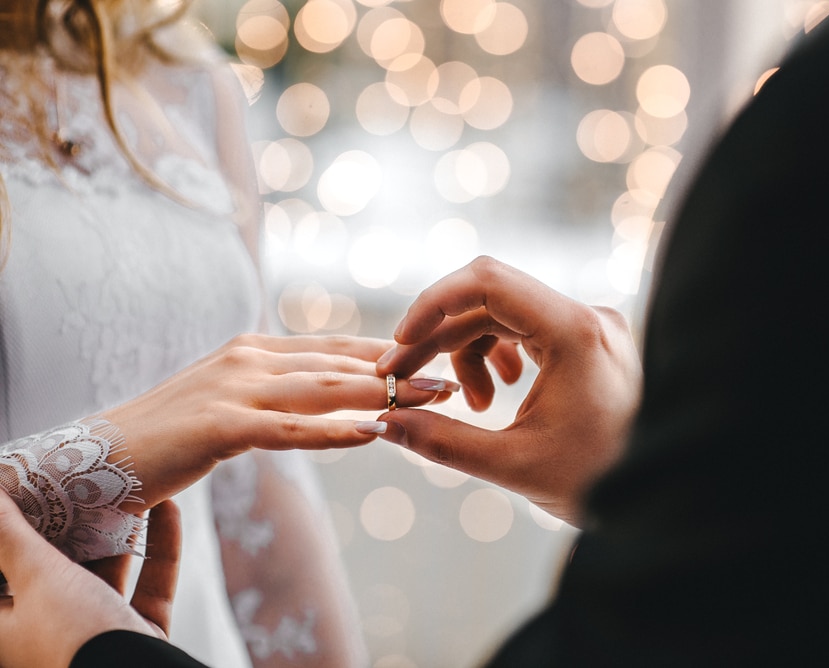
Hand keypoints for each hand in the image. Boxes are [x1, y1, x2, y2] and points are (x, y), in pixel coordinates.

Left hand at [0, 491, 180, 667]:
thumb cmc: (74, 639)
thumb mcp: (38, 578)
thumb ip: (11, 536)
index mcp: (5, 624)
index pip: (1, 569)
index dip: (13, 528)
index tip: (30, 488)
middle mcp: (46, 629)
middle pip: (55, 566)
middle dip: (74, 523)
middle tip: (83, 479)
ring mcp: (95, 632)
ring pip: (105, 574)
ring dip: (120, 533)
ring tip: (129, 489)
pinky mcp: (137, 633)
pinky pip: (147, 584)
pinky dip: (160, 549)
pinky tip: (170, 509)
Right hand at [101, 334, 455, 511]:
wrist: (100, 456)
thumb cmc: (173, 434)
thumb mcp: (233, 401)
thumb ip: (278, 391)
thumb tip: (330, 394)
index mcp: (256, 349)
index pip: (337, 347)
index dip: (391, 352)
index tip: (439, 358)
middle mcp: (249, 358)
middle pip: (341, 363)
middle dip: (402, 370)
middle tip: (454, 378)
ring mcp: (233, 388)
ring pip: (324, 389)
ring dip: (385, 393)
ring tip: (432, 399)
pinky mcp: (218, 425)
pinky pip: (288, 430)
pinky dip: (334, 432)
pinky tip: (373, 432)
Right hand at [375, 256, 641, 525]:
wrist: (660, 497)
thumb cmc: (598, 481)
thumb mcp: (512, 464)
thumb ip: (441, 440)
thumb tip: (382, 422)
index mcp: (574, 332)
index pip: (487, 280)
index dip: (433, 303)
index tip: (400, 343)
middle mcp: (586, 316)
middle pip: (489, 299)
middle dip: (441, 336)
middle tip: (403, 379)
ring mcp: (591, 326)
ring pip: (505, 315)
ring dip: (469, 352)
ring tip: (470, 405)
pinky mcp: (590, 341)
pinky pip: (528, 330)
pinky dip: (498, 356)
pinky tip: (496, 396)